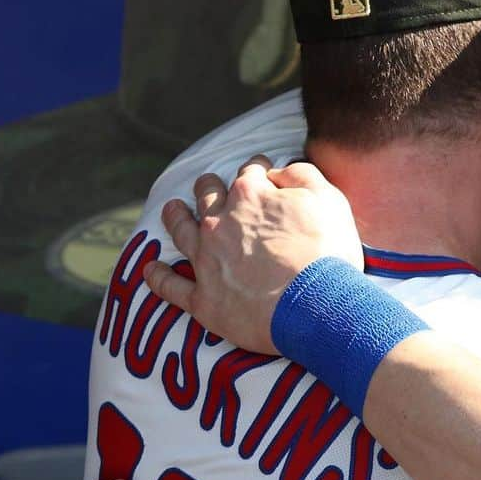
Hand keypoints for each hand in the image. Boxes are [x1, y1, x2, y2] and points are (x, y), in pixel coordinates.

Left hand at [144, 156, 363, 353]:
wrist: (317, 308)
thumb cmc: (328, 254)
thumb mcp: (329, 200)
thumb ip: (303, 176)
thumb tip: (281, 171)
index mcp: (250, 195)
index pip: (251, 172)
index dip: (260, 171)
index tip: (265, 174)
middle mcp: (220, 222)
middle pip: (208, 195)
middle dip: (211, 187)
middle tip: (211, 186)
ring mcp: (207, 261)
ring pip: (181, 231)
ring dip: (175, 217)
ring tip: (171, 209)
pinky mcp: (204, 300)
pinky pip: (172, 287)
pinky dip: (159, 277)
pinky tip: (151, 269)